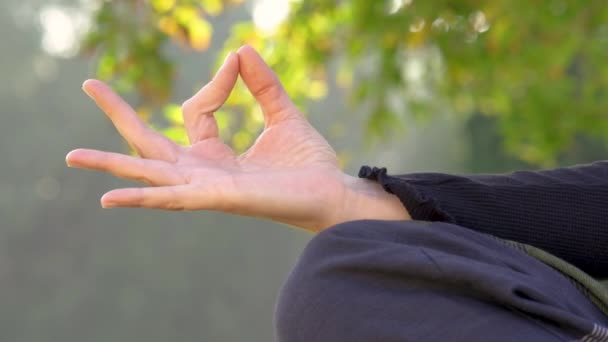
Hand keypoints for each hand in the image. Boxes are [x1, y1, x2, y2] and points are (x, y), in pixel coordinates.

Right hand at [66, 46, 408, 230]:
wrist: (332, 192)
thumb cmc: (307, 163)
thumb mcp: (283, 114)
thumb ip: (262, 85)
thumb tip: (242, 50)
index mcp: (216, 155)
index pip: (195, 111)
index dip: (216, 82)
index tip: (237, 62)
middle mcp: (204, 173)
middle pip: (150, 144)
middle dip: (120, 116)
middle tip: (89, 84)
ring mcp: (207, 188)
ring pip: (150, 173)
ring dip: (111, 164)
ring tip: (72, 156)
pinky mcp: (218, 199)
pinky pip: (173, 198)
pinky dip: (142, 197)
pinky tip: (109, 198)